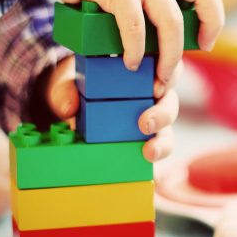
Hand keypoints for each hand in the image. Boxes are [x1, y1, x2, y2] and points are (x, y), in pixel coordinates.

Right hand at [0, 0, 223, 80]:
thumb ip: (143, 7)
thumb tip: (152, 49)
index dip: (213, 15)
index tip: (205, 42)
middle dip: (207, 27)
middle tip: (191, 57)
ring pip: (170, 19)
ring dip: (170, 54)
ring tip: (158, 76)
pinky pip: (134, 24)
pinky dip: (135, 48)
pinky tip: (129, 62)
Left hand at [46, 56, 180, 161]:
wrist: (71, 106)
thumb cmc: (79, 85)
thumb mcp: (69, 81)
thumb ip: (65, 90)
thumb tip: (68, 108)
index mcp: (143, 71)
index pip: (167, 68)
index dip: (169, 76)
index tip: (156, 88)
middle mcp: (153, 95)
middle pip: (170, 101)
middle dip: (163, 114)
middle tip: (146, 124)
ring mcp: (152, 119)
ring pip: (168, 129)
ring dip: (163, 141)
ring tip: (150, 151)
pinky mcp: (147, 140)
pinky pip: (159, 148)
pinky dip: (158, 155)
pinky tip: (152, 167)